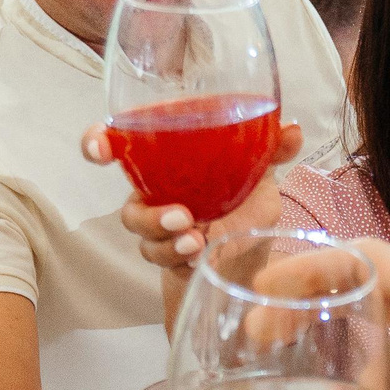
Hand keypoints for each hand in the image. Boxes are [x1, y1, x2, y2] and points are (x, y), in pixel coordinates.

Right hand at [84, 121, 299, 267]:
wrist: (253, 250)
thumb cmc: (246, 199)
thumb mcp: (261, 172)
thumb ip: (272, 149)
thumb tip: (290, 131)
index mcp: (169, 155)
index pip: (119, 141)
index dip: (98, 142)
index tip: (100, 148)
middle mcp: (155, 187)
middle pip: (127, 200)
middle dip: (146, 213)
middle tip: (180, 216)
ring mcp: (158, 222)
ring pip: (141, 233)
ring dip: (165, 239)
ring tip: (197, 242)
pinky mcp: (167, 254)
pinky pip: (159, 257)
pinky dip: (179, 258)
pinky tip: (200, 257)